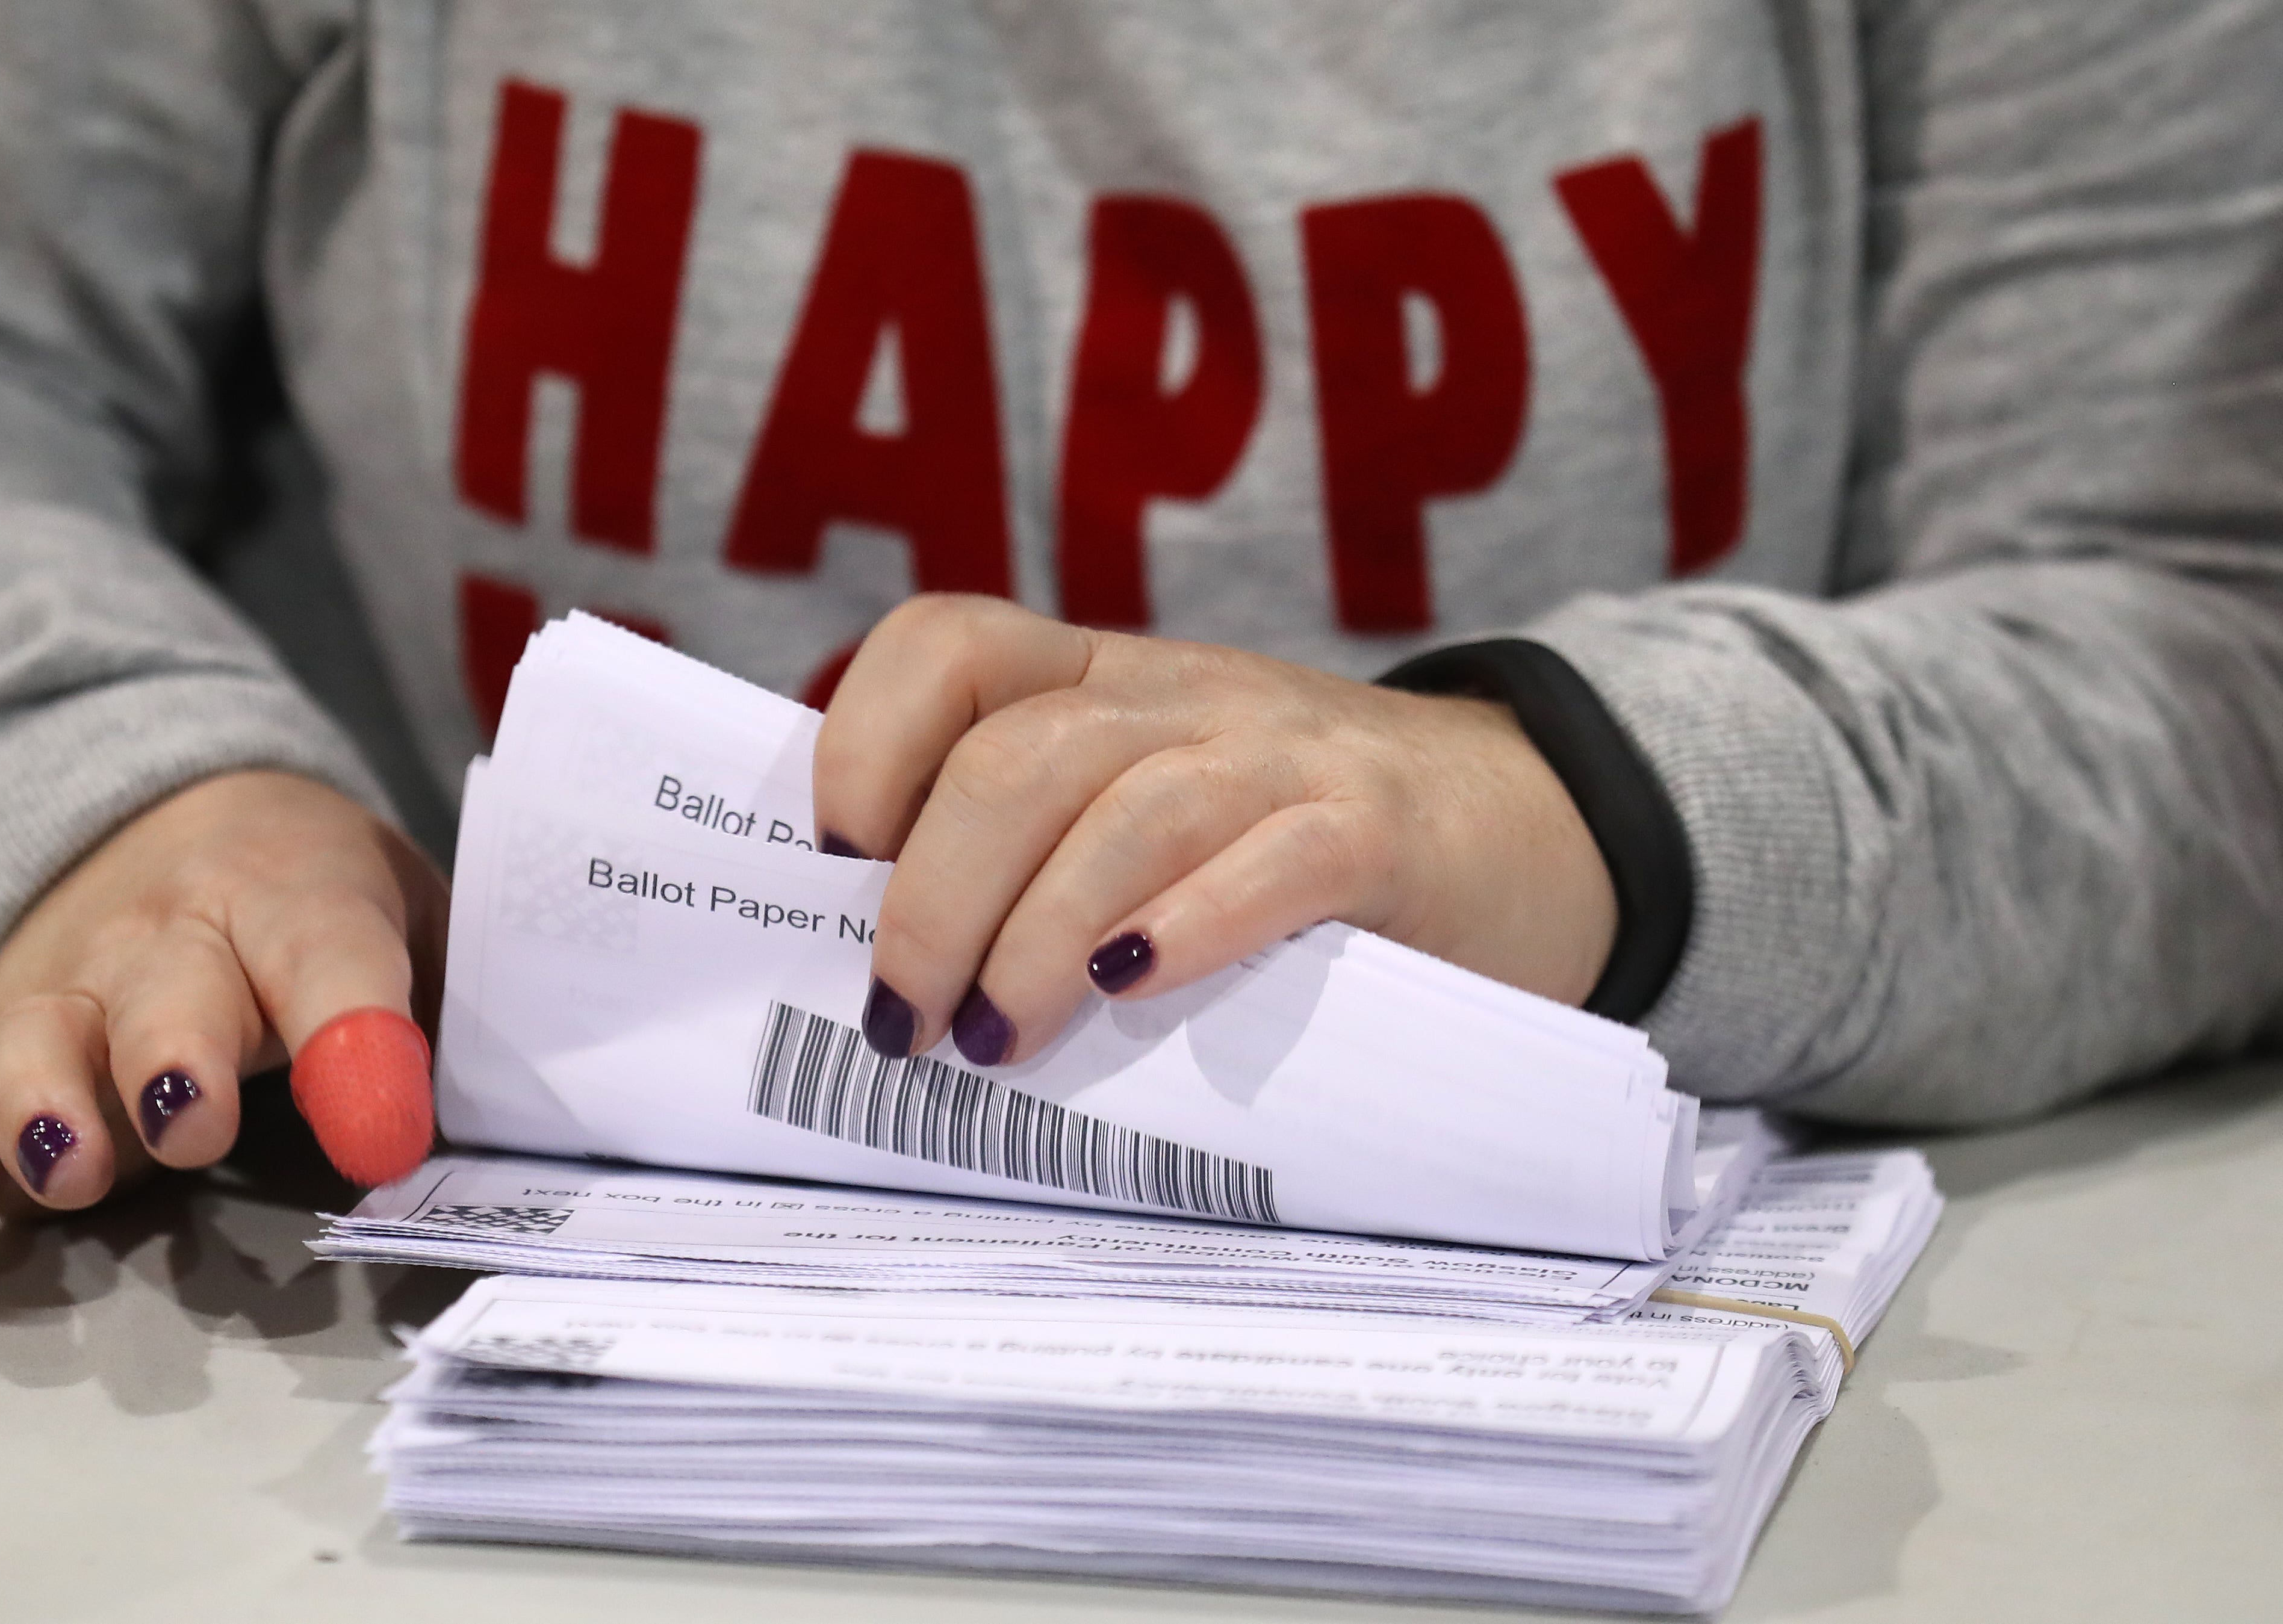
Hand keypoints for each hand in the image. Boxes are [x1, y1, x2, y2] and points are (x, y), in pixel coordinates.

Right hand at [0, 771, 447, 1235]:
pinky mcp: (6, 1042)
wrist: (173, 812)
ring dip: (51, 1110)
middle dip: (178, 1064)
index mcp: (296, 895)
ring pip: (49, 1045)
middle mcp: (174, 938)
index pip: (333, 960)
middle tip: (193, 1130)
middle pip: (170, 999)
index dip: (359, 1046)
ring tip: (71, 1172)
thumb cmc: (320, 893)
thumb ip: (458, 997)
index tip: (385, 1134)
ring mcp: (77, 991)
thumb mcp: (408, 912)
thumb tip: (523, 1101)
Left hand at [812, 596, 1616, 1067]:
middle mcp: (1182, 699)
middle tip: (905, 1021)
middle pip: (1017, 760)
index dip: (864, 736)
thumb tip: (878, 965)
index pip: (952, 645)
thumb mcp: (1152, 809)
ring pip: (1127, 811)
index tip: (834, 855)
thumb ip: (1040, 848)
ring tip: (993, 1042)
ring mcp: (1284, 759)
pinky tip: (1134, 987)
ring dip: (1036, 936)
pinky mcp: (1377, 836)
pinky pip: (1274, 859)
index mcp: (1102, 684)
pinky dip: (1191, 924)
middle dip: (932, 898)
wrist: (1523, 826)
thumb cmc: (1289, 848)